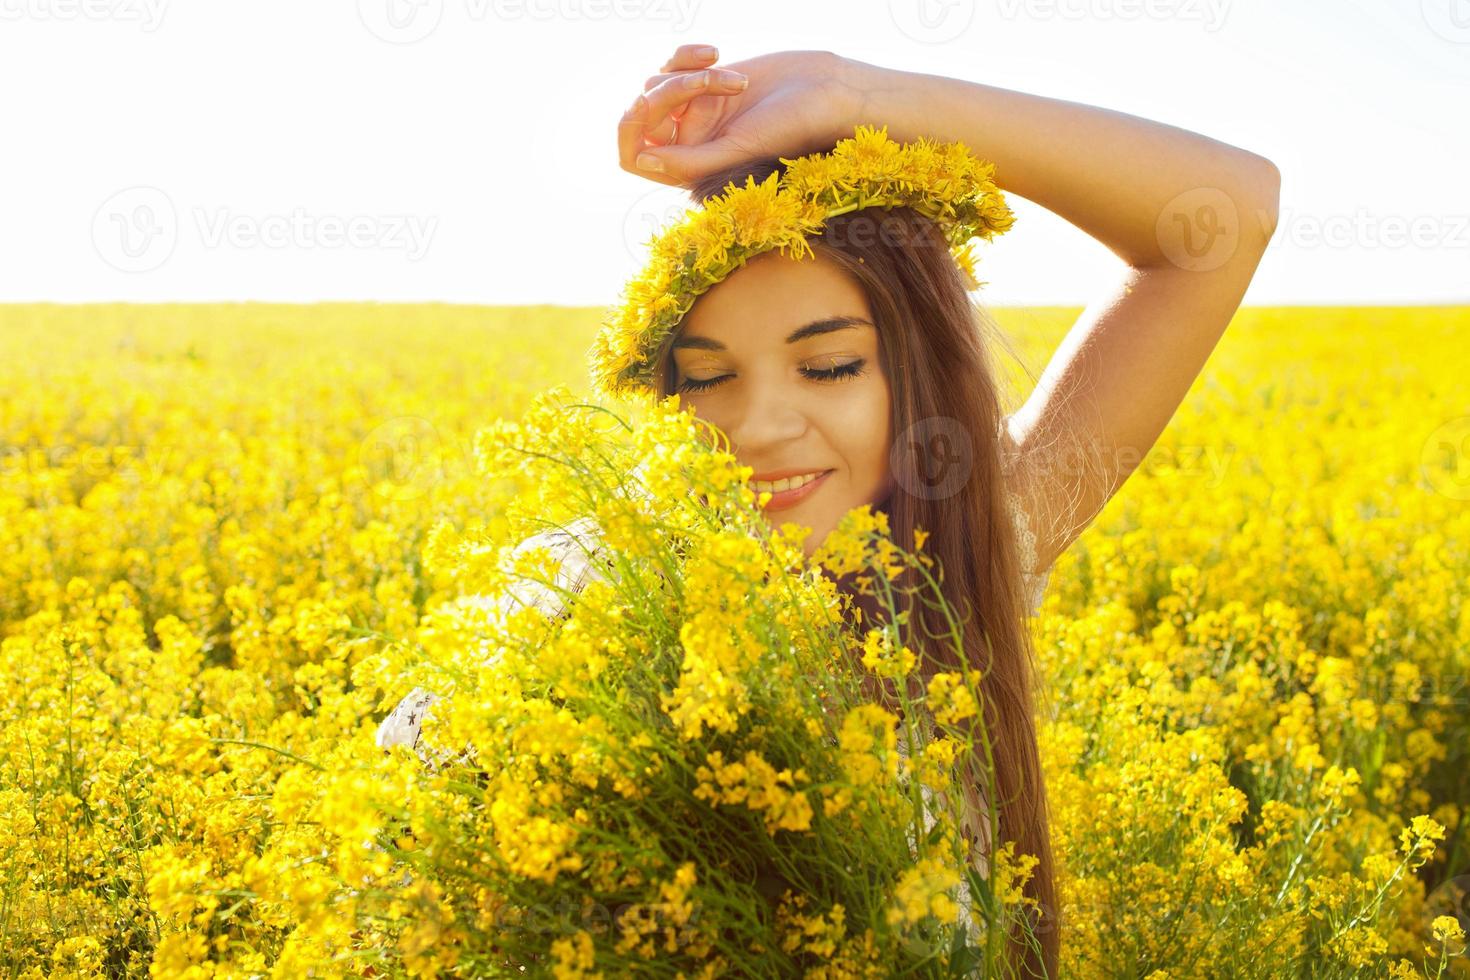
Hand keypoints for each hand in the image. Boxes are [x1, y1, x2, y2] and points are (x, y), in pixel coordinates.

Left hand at [617, 45, 867, 189]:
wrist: (824, 90)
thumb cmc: (791, 128)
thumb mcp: (738, 148)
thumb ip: (689, 162)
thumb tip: (641, 161)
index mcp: (690, 169)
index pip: (633, 156)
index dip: (629, 131)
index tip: (643, 105)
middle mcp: (688, 143)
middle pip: (644, 115)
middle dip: (668, 93)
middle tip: (701, 82)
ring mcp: (695, 111)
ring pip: (657, 84)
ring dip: (687, 74)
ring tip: (733, 78)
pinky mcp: (704, 82)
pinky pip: (672, 64)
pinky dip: (687, 55)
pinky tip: (717, 52)